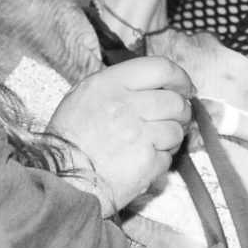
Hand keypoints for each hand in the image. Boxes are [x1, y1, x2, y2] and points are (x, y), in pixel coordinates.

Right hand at [48, 58, 194, 211]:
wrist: (61, 180)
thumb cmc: (68, 140)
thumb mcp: (82, 97)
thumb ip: (117, 86)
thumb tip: (155, 84)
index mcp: (109, 84)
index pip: (160, 67)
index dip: (180, 77)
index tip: (185, 88)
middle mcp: (125, 105)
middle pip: (175, 101)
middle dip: (181, 112)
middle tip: (174, 120)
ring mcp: (138, 134)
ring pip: (176, 131)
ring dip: (171, 139)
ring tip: (153, 144)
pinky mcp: (146, 162)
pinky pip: (168, 158)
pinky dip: (160, 162)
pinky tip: (142, 162)